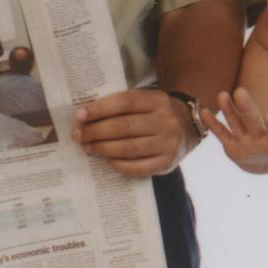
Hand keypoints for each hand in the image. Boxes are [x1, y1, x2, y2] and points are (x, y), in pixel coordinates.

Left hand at [72, 88, 192, 177]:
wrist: (189, 127)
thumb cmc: (157, 113)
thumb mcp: (147, 101)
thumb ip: (122, 105)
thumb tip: (85, 117)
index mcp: (159, 100)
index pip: (125, 102)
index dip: (100, 108)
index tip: (80, 115)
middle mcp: (166, 121)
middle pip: (123, 127)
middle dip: (95, 131)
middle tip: (78, 135)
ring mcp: (168, 144)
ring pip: (127, 148)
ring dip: (102, 148)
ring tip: (88, 147)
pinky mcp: (167, 163)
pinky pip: (136, 167)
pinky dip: (118, 164)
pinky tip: (107, 159)